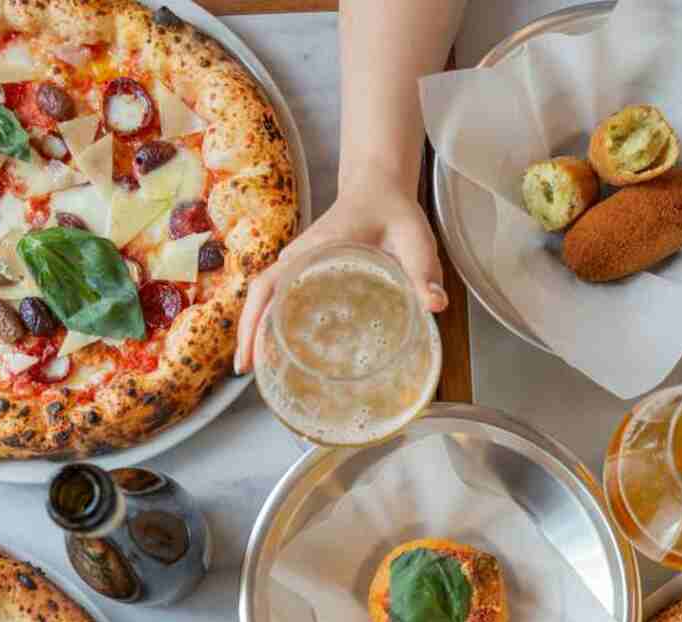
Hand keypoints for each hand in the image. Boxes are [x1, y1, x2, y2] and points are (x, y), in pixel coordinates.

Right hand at [233, 181, 448, 373]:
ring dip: (254, 329)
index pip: (270, 285)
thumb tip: (436, 306)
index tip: (250, 353)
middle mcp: (298, 256)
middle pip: (258, 296)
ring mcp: (298, 262)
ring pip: (264, 297)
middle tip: (245, 371)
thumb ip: (424, 272)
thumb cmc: (394, 213)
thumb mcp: (414, 240)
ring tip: (253, 368)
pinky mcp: (304, 268)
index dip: (255, 319)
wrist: (381, 190)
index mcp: (317, 248)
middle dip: (247, 334)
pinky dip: (269, 320)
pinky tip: (276, 346)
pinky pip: (278, 295)